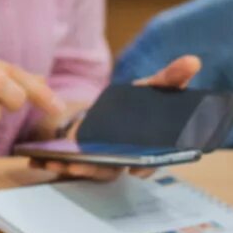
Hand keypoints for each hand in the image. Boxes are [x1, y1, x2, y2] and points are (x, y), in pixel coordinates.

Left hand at [28, 55, 201, 181]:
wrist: (115, 106)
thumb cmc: (140, 101)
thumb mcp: (153, 87)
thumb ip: (171, 77)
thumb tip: (193, 61)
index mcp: (146, 145)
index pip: (149, 162)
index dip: (144, 167)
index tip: (136, 170)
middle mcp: (124, 157)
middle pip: (113, 169)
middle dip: (97, 169)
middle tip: (81, 167)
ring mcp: (102, 159)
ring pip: (90, 170)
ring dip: (74, 169)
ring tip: (58, 164)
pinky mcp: (82, 157)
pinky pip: (71, 166)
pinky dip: (56, 165)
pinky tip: (39, 162)